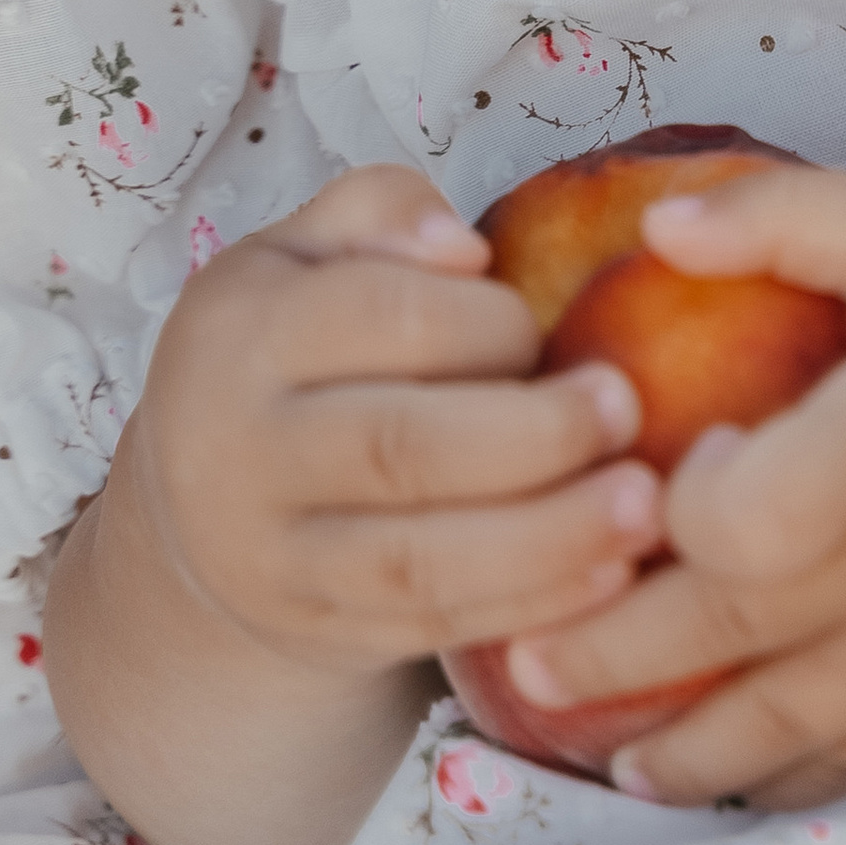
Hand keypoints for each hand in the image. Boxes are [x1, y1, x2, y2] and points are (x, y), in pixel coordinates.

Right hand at [115, 163, 661, 678]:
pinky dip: (530, 606)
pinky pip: (433, 628)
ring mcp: (275, 559)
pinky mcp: (321, 632)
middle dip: (535, 436)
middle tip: (630, 412)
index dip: (487, 322)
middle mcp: (245, 453)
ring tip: (646, 507)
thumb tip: (461, 246)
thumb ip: (380, 212)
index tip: (552, 325)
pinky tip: (611, 576)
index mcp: (246, 334)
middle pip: (401, 450)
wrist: (199, 499)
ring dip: (548, 539)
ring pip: (419, 562)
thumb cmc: (290, 346)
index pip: (382, 319)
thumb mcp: (302, 250)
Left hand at [499, 165, 845, 810]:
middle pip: (740, 634)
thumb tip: (653, 228)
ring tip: (583, 738)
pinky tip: (692, 776)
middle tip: (518, 655)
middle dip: (611, 659)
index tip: (664, 472)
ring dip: (672, 751)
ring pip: (787, 729)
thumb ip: (783, 216)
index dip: (690, 511)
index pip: (767, 515)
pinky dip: (765, 781)